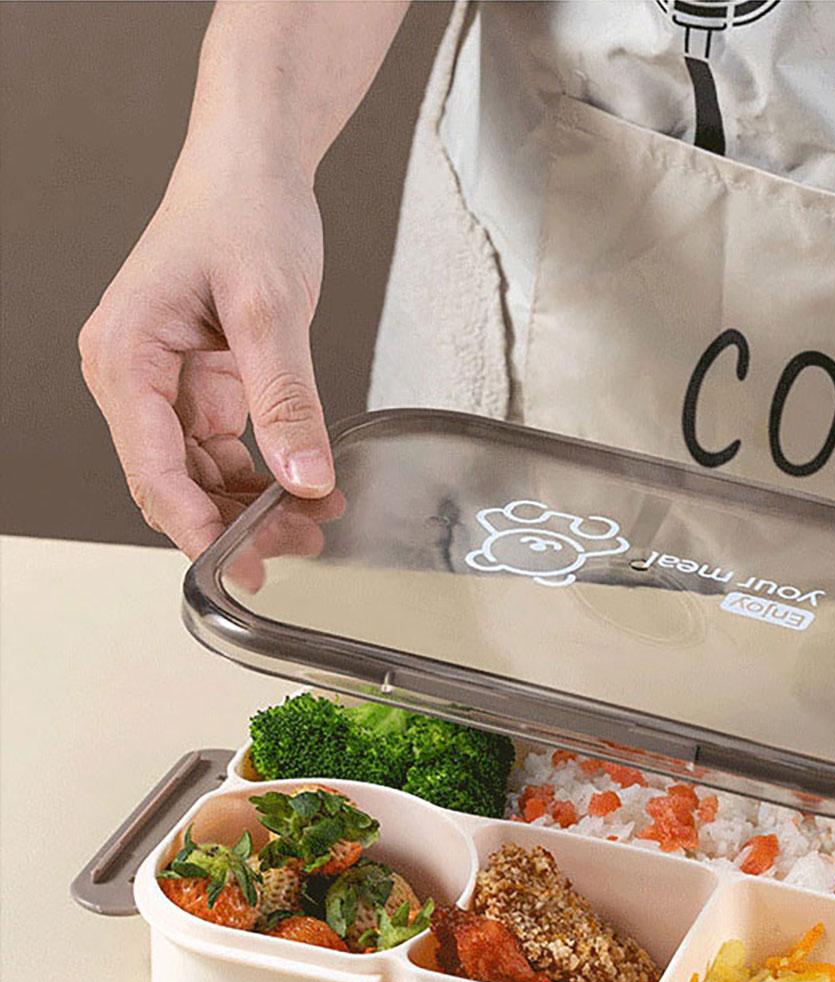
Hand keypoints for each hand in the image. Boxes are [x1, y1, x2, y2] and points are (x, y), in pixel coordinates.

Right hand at [79, 146, 333, 557]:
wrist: (255, 165)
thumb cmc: (244, 212)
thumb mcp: (270, 309)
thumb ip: (286, 400)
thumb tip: (305, 480)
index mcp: (124, 358)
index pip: (154, 469)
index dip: (198, 528)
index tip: (243, 569)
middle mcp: (134, 377)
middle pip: (174, 482)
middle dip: (233, 524)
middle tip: (297, 550)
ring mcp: (166, 384)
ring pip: (202, 475)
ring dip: (254, 507)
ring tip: (316, 524)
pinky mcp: (203, 384)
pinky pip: (225, 451)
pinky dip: (264, 476)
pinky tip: (309, 489)